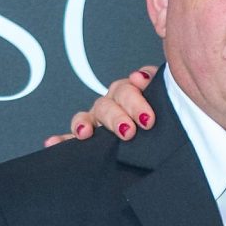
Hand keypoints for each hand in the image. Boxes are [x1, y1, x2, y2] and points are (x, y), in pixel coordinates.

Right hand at [43, 66, 159, 148]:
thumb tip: (145, 77)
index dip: (136, 91)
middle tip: (130, 129)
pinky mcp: (89, 139)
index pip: (132, 85)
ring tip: (86, 132)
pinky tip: (53, 143)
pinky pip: (72, 138)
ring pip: (88, 116)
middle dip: (118, 115)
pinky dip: (62, 140)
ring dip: (85, 122)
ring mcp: (101, 121)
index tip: (144, 99)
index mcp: (137, 94)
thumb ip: (161, 86)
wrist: (168, 148)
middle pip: (110, 101)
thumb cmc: (169, 123)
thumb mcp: (171, 104)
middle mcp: (116, 105)